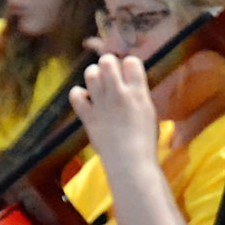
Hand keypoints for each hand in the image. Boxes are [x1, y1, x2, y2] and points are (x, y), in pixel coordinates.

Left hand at [70, 53, 161, 167]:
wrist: (130, 163)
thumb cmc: (145, 142)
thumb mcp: (149, 113)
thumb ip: (138, 96)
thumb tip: (130, 86)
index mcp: (138, 93)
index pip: (131, 61)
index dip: (128, 66)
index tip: (127, 75)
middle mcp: (119, 94)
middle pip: (107, 61)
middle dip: (107, 65)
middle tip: (109, 78)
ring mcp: (101, 104)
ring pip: (90, 73)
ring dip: (93, 76)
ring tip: (97, 88)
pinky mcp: (88, 116)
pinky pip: (75, 94)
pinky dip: (79, 95)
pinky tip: (86, 101)